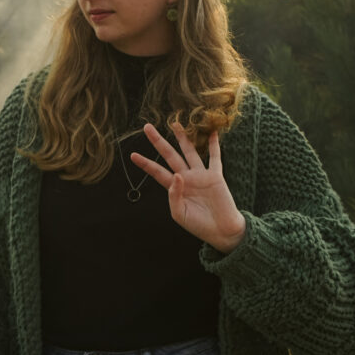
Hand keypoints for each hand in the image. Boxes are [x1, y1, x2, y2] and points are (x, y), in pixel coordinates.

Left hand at [131, 122, 245, 252]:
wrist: (221, 231)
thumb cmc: (198, 225)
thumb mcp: (179, 214)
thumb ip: (174, 195)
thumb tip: (177, 175)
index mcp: (175, 188)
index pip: (157, 172)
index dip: (146, 164)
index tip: (133, 155)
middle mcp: (186, 177)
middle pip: (169, 155)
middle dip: (158, 142)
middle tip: (147, 127)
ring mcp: (200, 175)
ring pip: (189, 152)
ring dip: (182, 138)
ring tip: (175, 123)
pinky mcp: (215, 176)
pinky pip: (214, 157)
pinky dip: (213, 145)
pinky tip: (211, 133)